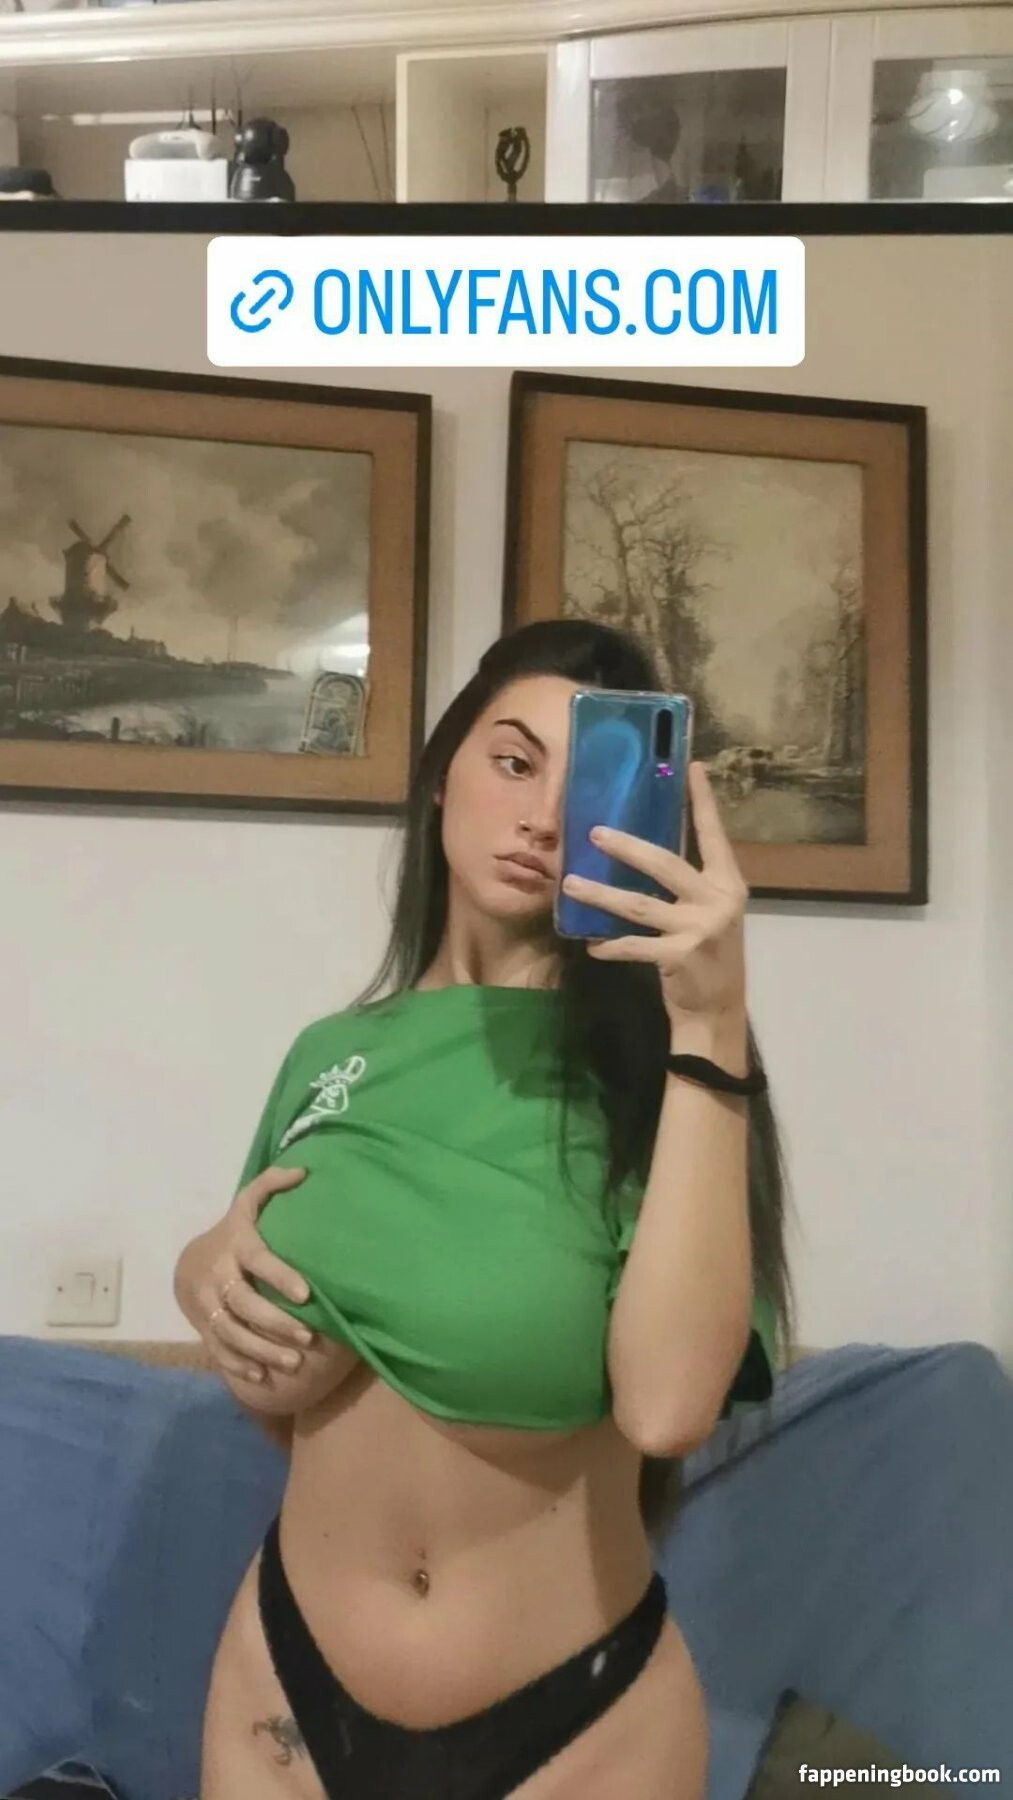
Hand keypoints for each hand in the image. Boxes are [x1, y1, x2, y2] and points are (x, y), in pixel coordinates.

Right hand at [175, 1166, 313, 1383]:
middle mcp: (218, 1277)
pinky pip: (218, 1350)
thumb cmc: (233, 1233)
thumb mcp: (247, 1204)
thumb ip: (271, 1185)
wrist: (188, 1264)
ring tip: (294, 1362)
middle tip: (308, 1336)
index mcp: (235, 1246)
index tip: (305, 1294)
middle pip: (244, 1304)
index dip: (280, 1276)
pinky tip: (263, 1376)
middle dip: (276, 1322)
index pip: (258, 1260)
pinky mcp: (204, 1329)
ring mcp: (207, 1306)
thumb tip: (303, 1172)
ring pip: (232, 1332)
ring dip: (262, 1350)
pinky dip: (239, 1365)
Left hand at [559, 761, 747, 1027]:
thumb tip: (643, 850)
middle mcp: (717, 901)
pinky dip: (608, 945)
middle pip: (664, 864)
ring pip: (638, 905)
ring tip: (569, 884)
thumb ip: (688, 883)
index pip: (713, 835)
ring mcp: (699, 929)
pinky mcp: (679, 956)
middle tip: (593, 832)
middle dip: (626, 847)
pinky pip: (633, 946)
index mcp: (728, 883)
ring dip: (600, 895)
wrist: (719, 1010)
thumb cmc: (709, 954)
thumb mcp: (710, 911)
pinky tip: (590, 944)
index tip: (692, 767)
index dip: (703, 801)